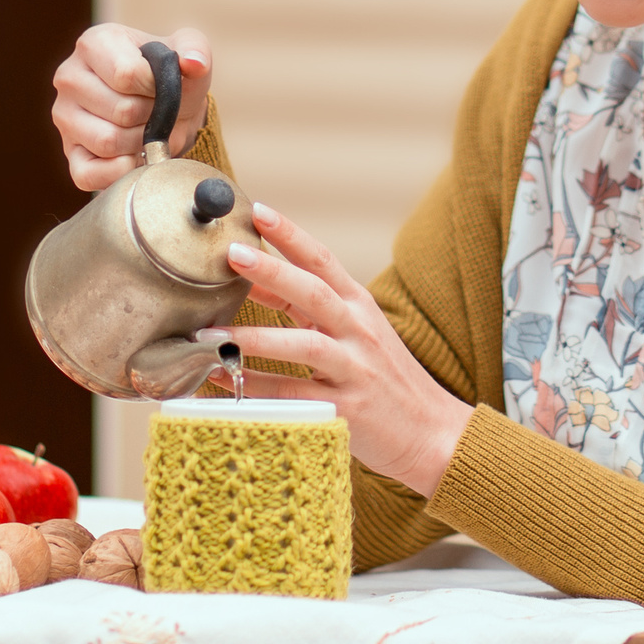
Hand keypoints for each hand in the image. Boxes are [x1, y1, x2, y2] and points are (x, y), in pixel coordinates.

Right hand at [50, 23, 212, 190]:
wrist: (162, 104)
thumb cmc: (169, 74)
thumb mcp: (188, 51)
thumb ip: (195, 50)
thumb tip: (194, 64)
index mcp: (94, 43)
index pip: (126, 74)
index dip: (157, 88)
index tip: (164, 87)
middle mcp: (69, 77)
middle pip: (120, 111)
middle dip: (153, 118)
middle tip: (159, 113)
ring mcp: (64, 116)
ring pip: (107, 142)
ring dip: (141, 144)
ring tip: (149, 131)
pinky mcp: (69, 152)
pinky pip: (89, 174)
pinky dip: (121, 171)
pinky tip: (135, 157)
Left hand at [221, 202, 473, 498]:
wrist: (432, 431)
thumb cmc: (386, 376)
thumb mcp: (356, 331)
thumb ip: (310, 308)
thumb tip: (254, 280)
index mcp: (359, 305)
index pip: (322, 260)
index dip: (290, 234)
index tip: (257, 211)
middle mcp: (359, 331)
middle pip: (313, 292)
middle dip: (272, 270)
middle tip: (233, 254)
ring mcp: (355, 369)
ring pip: (303, 345)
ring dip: (255, 337)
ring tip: (211, 332)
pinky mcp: (347, 408)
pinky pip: (295, 394)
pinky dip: (257, 385)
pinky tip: (226, 379)